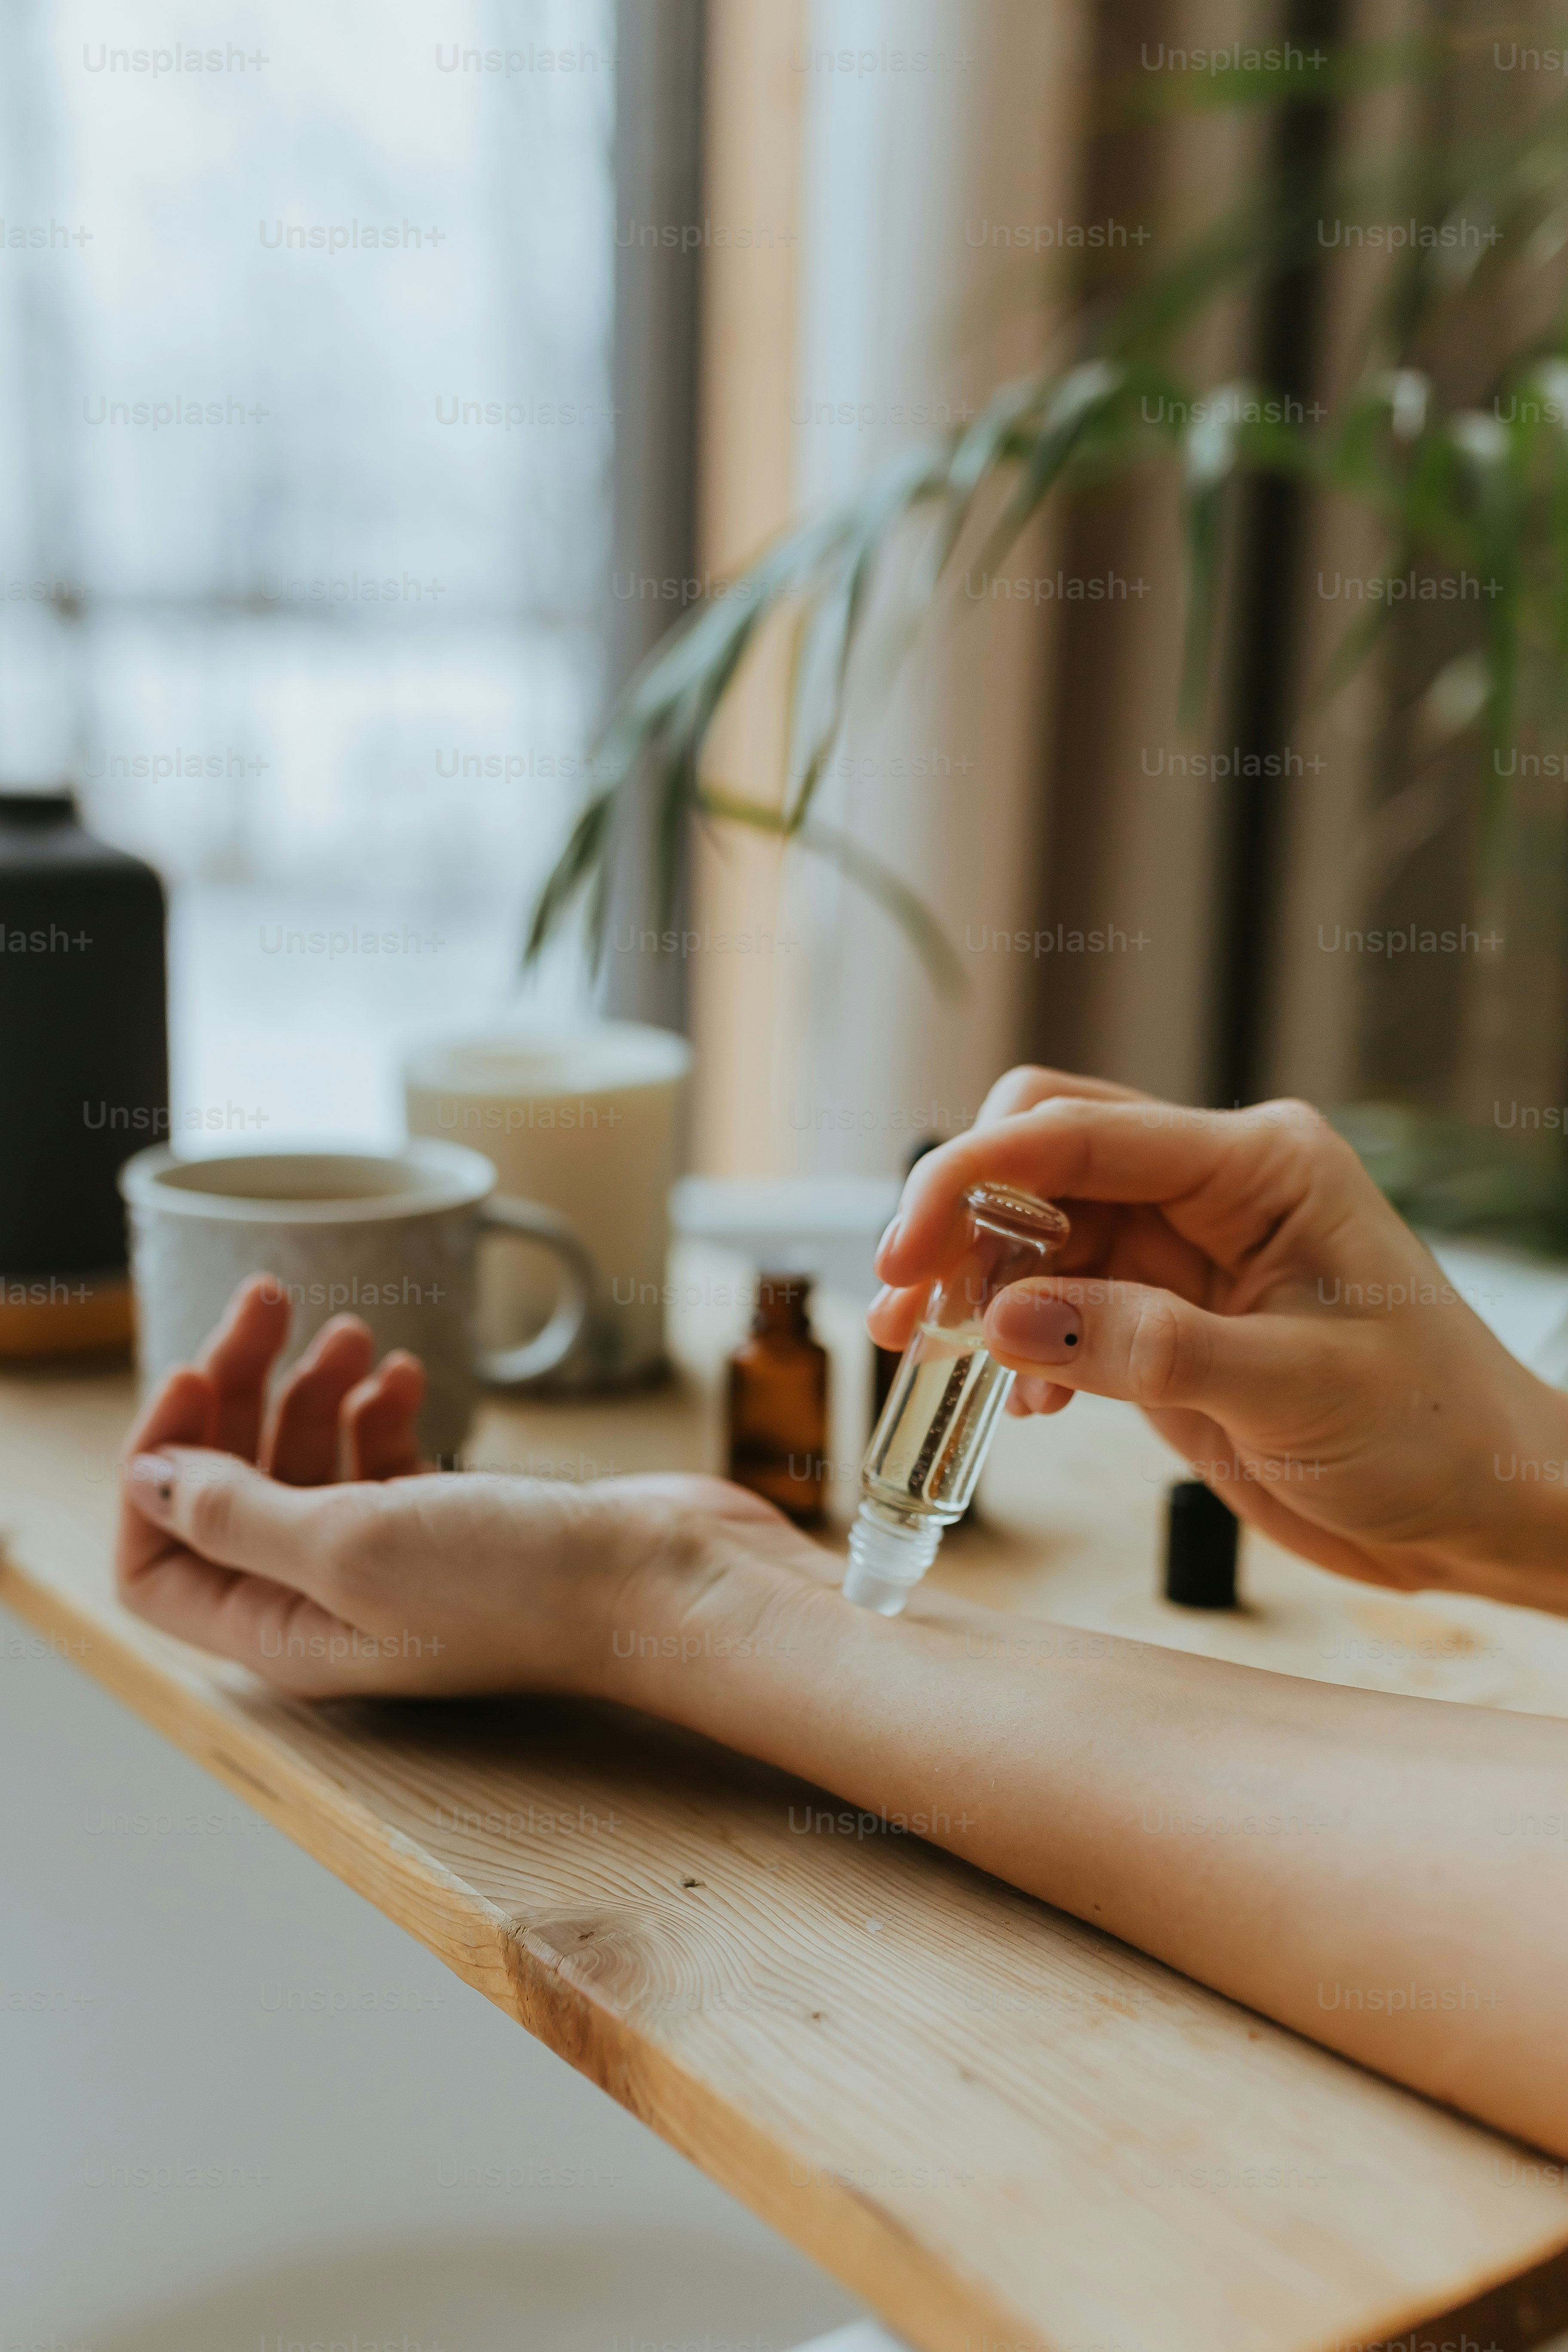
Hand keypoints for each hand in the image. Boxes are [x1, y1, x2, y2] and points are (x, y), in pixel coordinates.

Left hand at [117, 1276, 812, 1696]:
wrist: (662, 1580)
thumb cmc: (518, 1583)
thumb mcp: (348, 1546)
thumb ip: (235, 1515)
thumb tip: (144, 1481)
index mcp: (285, 1633)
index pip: (157, 1565)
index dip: (157, 1469)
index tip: (191, 1377)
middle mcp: (329, 1606)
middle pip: (230, 1493)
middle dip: (234, 1393)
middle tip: (267, 1302)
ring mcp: (394, 1564)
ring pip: (307, 1466)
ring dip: (310, 1388)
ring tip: (349, 1333)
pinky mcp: (453, 1526)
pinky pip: (379, 1461)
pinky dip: (378, 1408)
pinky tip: (402, 1376)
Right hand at [868, 1067, 1567, 1607]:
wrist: (1482, 1510)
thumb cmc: (1434, 1434)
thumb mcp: (1296, 1391)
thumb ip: (1148, 1350)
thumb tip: (1004, 1320)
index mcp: (1258, 1165)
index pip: (1080, 1133)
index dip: (973, 1178)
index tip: (904, 1253)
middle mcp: (1212, 1190)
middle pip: (1040, 1156)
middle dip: (959, 1222)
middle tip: (910, 1310)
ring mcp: (1182, 1254)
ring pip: (1033, 1230)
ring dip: (973, 1288)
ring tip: (931, 1359)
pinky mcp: (1161, 1319)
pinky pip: (1053, 1301)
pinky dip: (1015, 1342)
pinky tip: (1023, 1401)